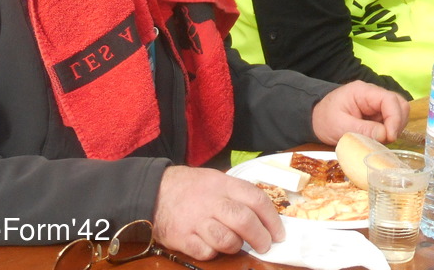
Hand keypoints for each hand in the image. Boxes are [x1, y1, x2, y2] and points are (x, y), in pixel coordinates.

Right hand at [152, 166, 284, 260]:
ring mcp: (196, 221)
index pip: (256, 200)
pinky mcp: (182, 238)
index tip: (279, 233)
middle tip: (265, 246)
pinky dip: (213, 252)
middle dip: (260, 237)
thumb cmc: (191, 187)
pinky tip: (212, 245)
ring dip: (236, 246)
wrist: (153, 191)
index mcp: (224, 184)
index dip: (272, 219)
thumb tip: (265, 217)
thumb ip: (237, 195)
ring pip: (227, 240)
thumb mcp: (216, 180)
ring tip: (236, 244)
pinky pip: (206, 252)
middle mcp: (211, 202)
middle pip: (244, 221)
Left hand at [310, 80, 408, 145]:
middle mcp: (374, 95)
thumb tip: (385, 135)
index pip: (390, 100)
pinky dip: (390, 131)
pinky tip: (379, 138)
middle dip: (398, 123)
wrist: (315, 119)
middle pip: (400, 104)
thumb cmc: (324, 120)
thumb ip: (363, 130)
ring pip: (399, 113)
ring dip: (395, 128)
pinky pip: (391, 121)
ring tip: (381, 140)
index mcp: (364, 92)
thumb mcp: (340, 126)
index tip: (390, 137)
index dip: (395, 118)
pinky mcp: (377, 114)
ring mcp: (376, 104)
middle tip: (387, 139)